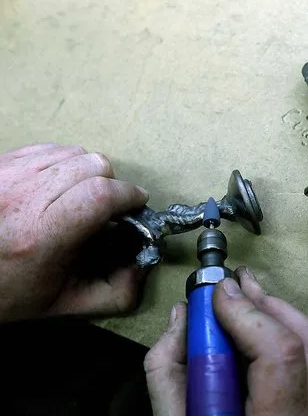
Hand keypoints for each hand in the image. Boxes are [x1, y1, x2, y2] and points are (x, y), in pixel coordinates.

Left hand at [0, 143, 148, 321]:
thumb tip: (147, 264)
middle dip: (113, 183)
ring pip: (74, 152)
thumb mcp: (66, 304)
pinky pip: (50, 147)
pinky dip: (65, 161)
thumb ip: (117, 292)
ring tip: (81, 195)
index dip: (128, 194)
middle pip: (93, 166)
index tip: (136, 204)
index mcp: (42, 236)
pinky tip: (59, 185)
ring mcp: (8, 176)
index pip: (100, 194)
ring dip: (89, 171)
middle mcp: (23, 199)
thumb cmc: (9, 292)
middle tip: (110, 205)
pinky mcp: (0, 164)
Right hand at [145, 267, 307, 415]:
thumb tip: (180, 319)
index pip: (280, 354)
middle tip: (229, 285)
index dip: (249, 315)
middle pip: (306, 340)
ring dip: (276, 314)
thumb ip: (169, 377)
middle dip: (264, 304)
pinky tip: (257, 329)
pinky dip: (283, 336)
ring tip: (242, 296)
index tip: (216, 294)